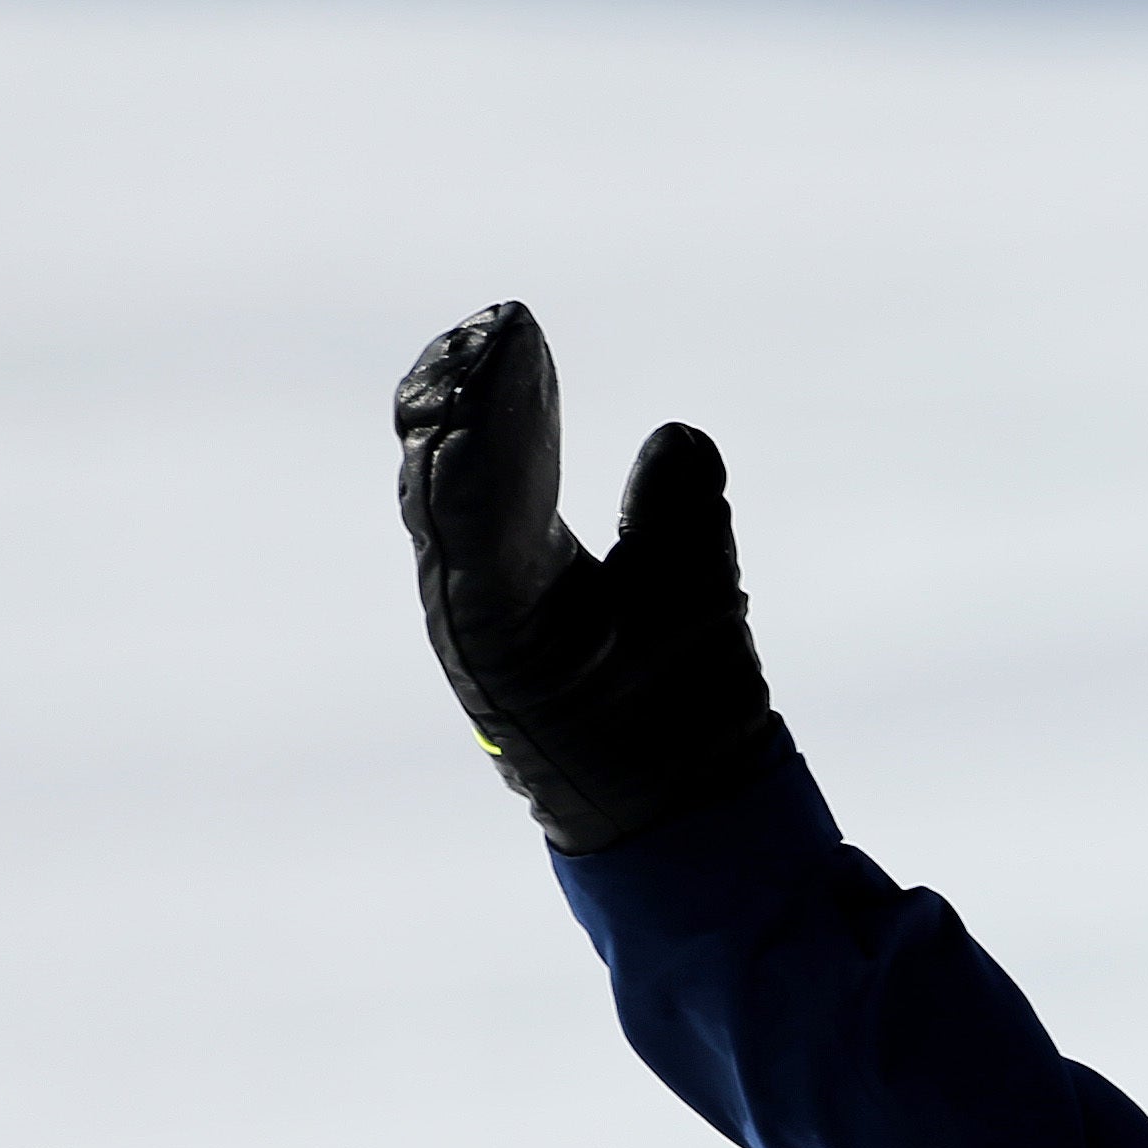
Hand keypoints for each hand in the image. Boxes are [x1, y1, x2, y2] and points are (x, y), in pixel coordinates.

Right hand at [393, 301, 786, 853]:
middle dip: (464, 395)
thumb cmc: (687, 719)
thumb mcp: (689, 585)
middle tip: (490, 325)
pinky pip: (469, 558)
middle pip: (452, 476)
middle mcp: (487, 604)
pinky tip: (466, 423)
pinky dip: (466, 486)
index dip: (495, 397)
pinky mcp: (495, 664)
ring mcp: (483, 636)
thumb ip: (677, 514)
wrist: (700, 823)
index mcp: (523, 581)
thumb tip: (679, 437)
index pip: (491, 468)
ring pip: (447, 508)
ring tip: (480, 347)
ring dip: (459, 424)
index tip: (511, 325)